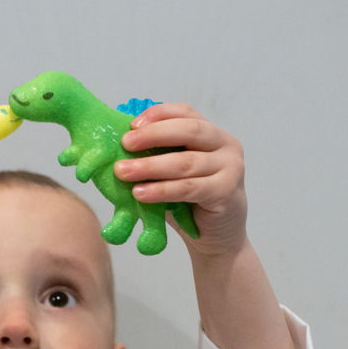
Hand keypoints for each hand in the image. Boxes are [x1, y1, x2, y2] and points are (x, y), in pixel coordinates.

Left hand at [114, 103, 246, 257]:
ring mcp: (231, 168)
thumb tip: (117, 146)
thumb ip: (157, 156)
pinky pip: (189, 188)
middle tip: (125, 143)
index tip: (131, 124)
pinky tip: (140, 193)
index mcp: (211, 134)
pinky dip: (162, 190)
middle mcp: (225, 145)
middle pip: (189, 131)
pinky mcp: (226, 192)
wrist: (216, 236)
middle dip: (153, 135)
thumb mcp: (173, 173)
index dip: (158, 114)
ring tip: (123, 172)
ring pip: (186, 162)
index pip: (185, 112)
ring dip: (150, 166)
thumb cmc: (190, 201)